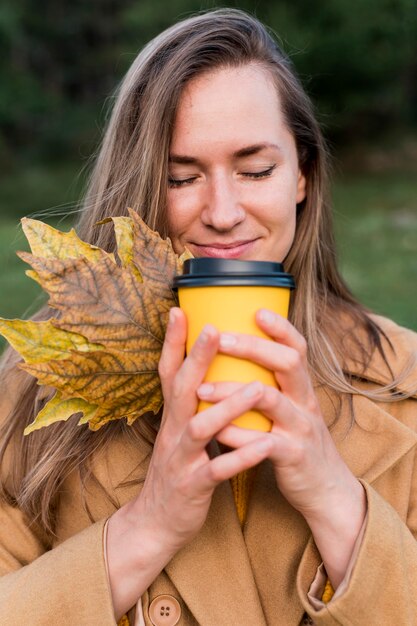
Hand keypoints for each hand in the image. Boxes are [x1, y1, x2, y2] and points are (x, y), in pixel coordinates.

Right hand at [106, 307, 270, 617]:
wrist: (155, 522)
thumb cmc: (176, 469)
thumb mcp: (179, 431)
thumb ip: (193, 404)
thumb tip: (212, 372)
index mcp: (173, 416)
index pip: (169, 372)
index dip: (173, 342)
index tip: (179, 309)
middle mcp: (172, 431)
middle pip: (182, 389)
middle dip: (196, 358)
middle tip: (214, 328)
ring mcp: (180, 458)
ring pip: (201, 428)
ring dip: (228, 407)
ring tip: (257, 388)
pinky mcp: (193, 486)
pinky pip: (217, 471)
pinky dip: (240, 457)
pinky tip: (263, 447)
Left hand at [197, 308, 366, 586]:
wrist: (324, 490)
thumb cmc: (296, 442)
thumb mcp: (292, 409)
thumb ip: (272, 385)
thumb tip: (241, 358)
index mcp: (301, 388)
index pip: (297, 347)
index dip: (280, 326)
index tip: (256, 310)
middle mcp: (305, 401)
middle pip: (287, 362)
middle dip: (252, 346)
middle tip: (218, 337)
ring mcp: (301, 428)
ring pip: (270, 399)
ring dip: (233, 391)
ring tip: (201, 387)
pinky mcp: (293, 456)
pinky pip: (264, 442)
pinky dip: (238, 435)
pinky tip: (216, 431)